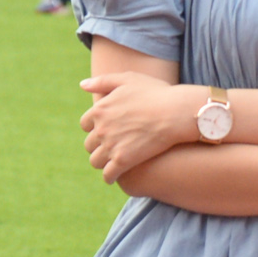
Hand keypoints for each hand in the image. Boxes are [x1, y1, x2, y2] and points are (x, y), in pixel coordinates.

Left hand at [79, 74, 204, 183]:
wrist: (175, 113)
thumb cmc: (156, 93)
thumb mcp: (128, 79)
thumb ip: (103, 81)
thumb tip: (82, 85)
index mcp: (100, 109)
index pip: (85, 124)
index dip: (94, 128)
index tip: (104, 131)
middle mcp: (101, 128)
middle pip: (89, 144)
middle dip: (97, 146)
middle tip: (110, 148)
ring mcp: (111, 146)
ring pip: (95, 161)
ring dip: (102, 163)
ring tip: (111, 163)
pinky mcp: (123, 161)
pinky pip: (108, 174)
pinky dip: (110, 177)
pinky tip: (115, 177)